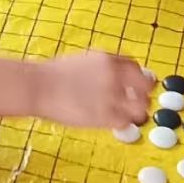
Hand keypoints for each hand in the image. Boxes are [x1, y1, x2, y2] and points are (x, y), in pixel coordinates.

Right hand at [34, 51, 153, 127]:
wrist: (38, 86)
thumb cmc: (53, 75)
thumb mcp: (82, 60)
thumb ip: (103, 67)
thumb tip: (116, 76)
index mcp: (108, 60)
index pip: (135, 67)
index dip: (139, 78)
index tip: (139, 85)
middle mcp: (114, 76)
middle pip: (144, 86)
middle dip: (144, 94)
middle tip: (141, 102)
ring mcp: (111, 96)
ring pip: (140, 107)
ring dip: (138, 111)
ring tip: (132, 115)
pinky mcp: (105, 115)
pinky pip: (125, 122)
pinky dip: (123, 123)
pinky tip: (116, 123)